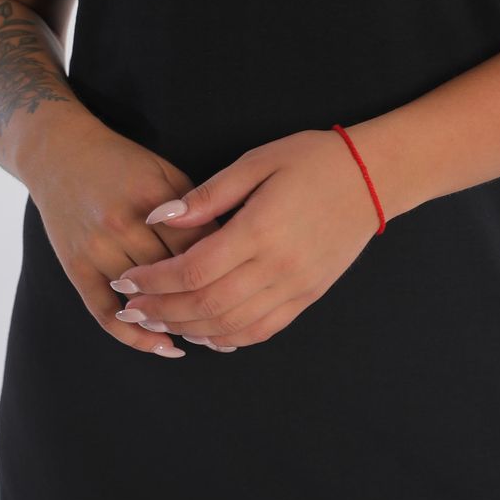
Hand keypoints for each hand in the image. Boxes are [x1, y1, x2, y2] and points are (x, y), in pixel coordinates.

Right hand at [25, 112, 221, 358]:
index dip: (225, 272)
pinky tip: (162, 345)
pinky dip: (134, 336)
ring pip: (143, 299)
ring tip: (206, 339)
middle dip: (205, 303)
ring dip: (175, 324)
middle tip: (234, 324)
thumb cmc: (123, 162)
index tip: (248, 291)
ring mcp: (96, 249)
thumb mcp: (165, 173)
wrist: (61, 152)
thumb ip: (196, 209)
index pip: (198, 247)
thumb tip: (230, 250)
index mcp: (152, 199)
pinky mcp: (75, 267)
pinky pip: (105, 313)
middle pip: (173, 277)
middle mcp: (122, 226)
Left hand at [109, 129, 380, 351]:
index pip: (194, 269)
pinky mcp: (307, 297)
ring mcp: (295, 286)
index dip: (154, 280)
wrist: (372, 178)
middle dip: (161, 310)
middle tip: (129, 307)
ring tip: (157, 321)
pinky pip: (262, 330)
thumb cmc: (312, 160)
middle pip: (206, 305)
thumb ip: (208, 195)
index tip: (126, 280)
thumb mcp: (257, 161)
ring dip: (188, 329)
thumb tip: (159, 217)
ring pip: (231, 326)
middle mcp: (277, 266)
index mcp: (260, 229)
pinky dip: (228, 339)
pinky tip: (204, 334)